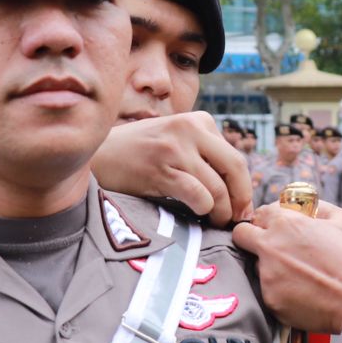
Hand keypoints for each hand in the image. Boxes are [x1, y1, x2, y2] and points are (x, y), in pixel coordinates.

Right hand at [91, 112, 252, 225]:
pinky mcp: (161, 169)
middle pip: (234, 168)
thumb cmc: (139, 153)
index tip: (242, 207)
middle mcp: (189, 129)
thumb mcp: (175, 138)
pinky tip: (198, 216)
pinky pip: (197, 195)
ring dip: (221, 211)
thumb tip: (237, 188)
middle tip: (237, 219)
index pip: (235, 158)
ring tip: (215, 221)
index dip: (244, 187)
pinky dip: (203, 210)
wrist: (97, 154)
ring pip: (217, 187)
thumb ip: (203, 152)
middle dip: (241, 199)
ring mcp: (174, 148)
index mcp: (199, 121)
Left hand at [234, 206, 341, 331]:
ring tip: (303, 279)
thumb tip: (288, 216)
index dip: (266, 222)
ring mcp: (267, 274)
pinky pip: (270, 292)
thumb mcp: (332, 224)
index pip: (259, 214)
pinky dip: (283, 294)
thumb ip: (302, 219)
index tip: (272, 229)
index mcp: (286, 223)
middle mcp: (270, 246)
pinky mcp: (270, 299)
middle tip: (267, 248)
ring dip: (272, 270)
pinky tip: (305, 295)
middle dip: (250, 238)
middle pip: (241, 235)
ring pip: (257, 267)